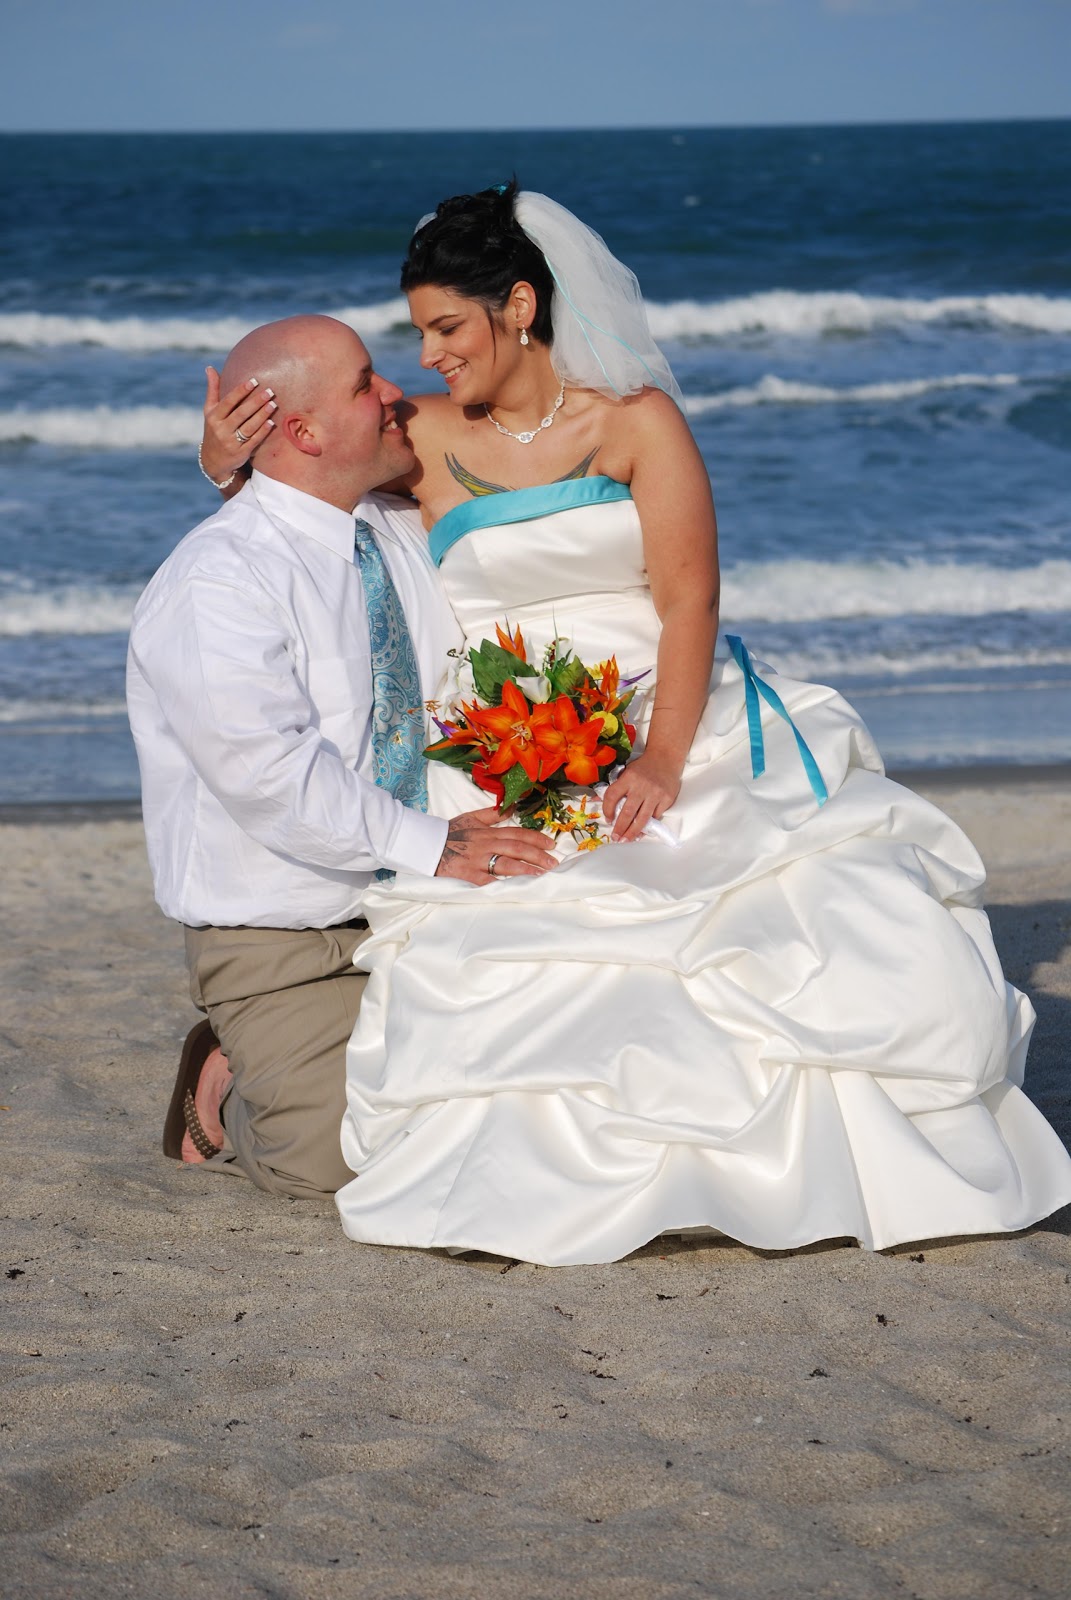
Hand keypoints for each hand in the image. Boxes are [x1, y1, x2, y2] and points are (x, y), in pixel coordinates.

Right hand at [201, 367, 276, 486]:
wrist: (213, 461)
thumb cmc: (214, 429)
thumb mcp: (210, 411)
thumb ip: (213, 390)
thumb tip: (210, 368)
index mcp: (214, 417)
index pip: (228, 401)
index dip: (241, 391)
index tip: (254, 381)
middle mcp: (221, 430)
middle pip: (241, 413)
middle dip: (256, 402)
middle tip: (269, 391)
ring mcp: (231, 443)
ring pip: (249, 427)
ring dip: (262, 415)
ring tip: (273, 404)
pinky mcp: (241, 453)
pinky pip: (254, 441)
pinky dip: (263, 431)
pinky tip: (272, 422)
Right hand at [435, 805, 556, 884]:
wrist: (424, 844)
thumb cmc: (448, 832)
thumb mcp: (470, 817)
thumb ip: (492, 814)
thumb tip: (512, 808)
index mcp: (487, 831)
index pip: (516, 833)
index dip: (535, 838)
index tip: (550, 844)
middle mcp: (485, 844)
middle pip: (516, 848)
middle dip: (537, 855)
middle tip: (553, 862)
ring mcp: (477, 860)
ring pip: (506, 864)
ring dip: (526, 869)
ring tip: (541, 874)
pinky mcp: (467, 875)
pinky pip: (487, 882)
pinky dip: (501, 885)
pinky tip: (515, 889)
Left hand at [601, 754, 680, 841]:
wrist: (666, 758)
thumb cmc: (643, 767)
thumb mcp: (626, 772)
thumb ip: (613, 787)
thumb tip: (595, 801)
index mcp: (628, 778)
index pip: (612, 796)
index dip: (607, 809)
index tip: (608, 819)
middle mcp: (641, 786)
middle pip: (628, 812)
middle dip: (620, 827)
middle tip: (616, 838)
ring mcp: (655, 793)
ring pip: (642, 818)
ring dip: (633, 832)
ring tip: (626, 840)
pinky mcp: (667, 798)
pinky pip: (655, 816)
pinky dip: (648, 825)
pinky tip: (641, 831)